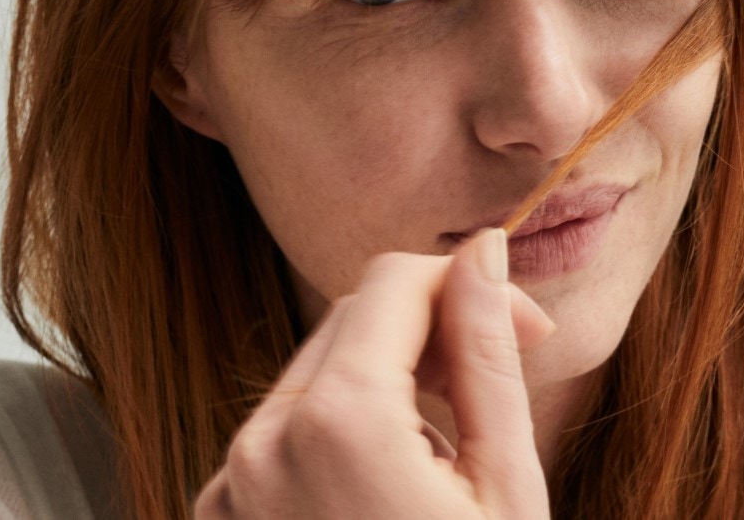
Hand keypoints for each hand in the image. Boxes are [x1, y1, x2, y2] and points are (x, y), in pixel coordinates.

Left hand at [193, 229, 553, 518]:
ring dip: (382, 382)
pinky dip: (335, 433)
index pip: (395, 279)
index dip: (464, 284)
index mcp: (338, 426)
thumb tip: (481, 249)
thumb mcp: (504, 486)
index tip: (522, 326)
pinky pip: (283, 429)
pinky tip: (382, 483)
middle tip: (489, 390)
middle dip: (426, 332)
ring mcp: (232, 486)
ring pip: (318, 369)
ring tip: (439, 454)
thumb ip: (485, 355)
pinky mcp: (221, 514)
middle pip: (352, 317)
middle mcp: (262, 445)